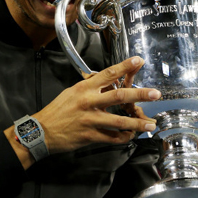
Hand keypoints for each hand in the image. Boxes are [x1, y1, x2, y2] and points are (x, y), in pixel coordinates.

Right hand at [35, 56, 159, 153]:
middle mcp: (89, 102)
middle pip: (119, 96)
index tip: (138, 61)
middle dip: (140, 94)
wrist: (42, 130)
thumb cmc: (58, 110)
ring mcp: (90, 119)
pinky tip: (131, 135)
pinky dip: (124, 137)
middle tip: (155, 94)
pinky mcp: (90, 135)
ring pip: (119, 121)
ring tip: (150, 124)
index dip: (124, 66)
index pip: (108, 74)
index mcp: (84, 88)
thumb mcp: (72, 92)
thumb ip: (91, 88)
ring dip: (137, 123)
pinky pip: (112, 137)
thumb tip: (109, 84)